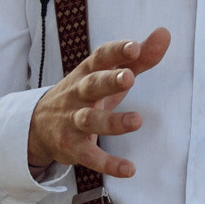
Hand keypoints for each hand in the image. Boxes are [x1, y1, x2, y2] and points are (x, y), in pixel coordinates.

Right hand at [28, 29, 172, 177]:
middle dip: (108, 81)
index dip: (116, 51)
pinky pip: (89, 156)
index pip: (100, 57)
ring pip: (90, 120)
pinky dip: (108, 164)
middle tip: (129, 77)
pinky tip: (130, 169)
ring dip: (113, 122)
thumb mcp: (108, 74)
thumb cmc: (85, 93)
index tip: (134, 47)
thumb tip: (165, 33)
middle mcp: (78, 94)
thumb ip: (138, 58)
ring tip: (137, 121)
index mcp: (88, 72)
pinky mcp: (71, 146)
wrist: (39, 124)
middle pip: (92, 85)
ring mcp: (72, 120)